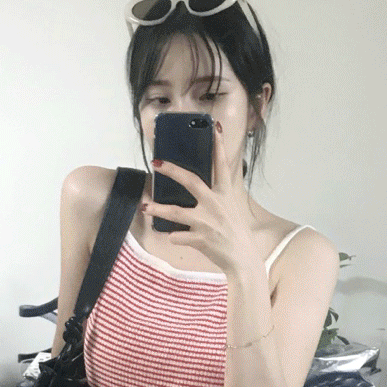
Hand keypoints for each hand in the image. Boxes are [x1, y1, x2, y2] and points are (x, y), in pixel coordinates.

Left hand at [143, 121, 260, 276]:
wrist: (243, 259)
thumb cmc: (235, 234)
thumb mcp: (230, 209)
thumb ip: (216, 197)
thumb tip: (199, 188)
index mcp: (225, 194)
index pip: (221, 165)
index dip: (218, 146)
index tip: (214, 127)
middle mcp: (215, 204)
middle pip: (191, 181)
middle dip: (172, 171)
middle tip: (157, 162)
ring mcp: (207, 222)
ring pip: (177, 212)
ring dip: (158, 208)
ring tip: (144, 206)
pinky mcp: (201, 240)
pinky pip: (179, 236)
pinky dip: (174, 237)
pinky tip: (170, 236)